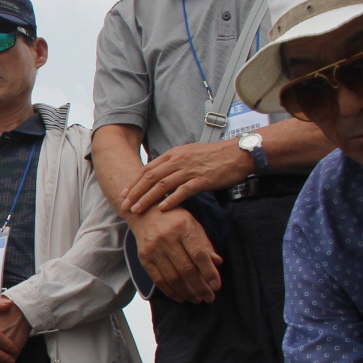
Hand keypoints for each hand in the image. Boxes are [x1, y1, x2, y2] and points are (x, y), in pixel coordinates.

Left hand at [124, 140, 251, 213]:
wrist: (237, 153)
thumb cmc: (214, 156)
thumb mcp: (189, 153)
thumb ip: (173, 162)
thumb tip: (158, 172)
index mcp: (173, 154)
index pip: (147, 169)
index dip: (134, 182)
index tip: (124, 193)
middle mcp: (178, 160)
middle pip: (150, 177)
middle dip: (135, 192)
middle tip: (124, 205)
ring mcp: (189, 170)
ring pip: (162, 185)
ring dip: (147, 198)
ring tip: (137, 209)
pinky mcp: (202, 179)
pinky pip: (183, 190)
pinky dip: (171, 200)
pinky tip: (162, 209)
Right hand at [130, 206, 222, 302]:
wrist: (144, 212)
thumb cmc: (174, 218)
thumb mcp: (193, 224)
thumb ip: (204, 243)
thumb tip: (217, 262)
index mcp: (183, 228)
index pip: (199, 255)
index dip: (209, 272)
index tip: (217, 286)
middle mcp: (167, 239)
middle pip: (187, 269)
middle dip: (200, 287)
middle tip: (209, 297)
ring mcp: (154, 249)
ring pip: (173, 277)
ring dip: (187, 292)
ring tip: (197, 299)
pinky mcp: (144, 258)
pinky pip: (158, 279)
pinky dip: (170, 291)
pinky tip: (180, 297)